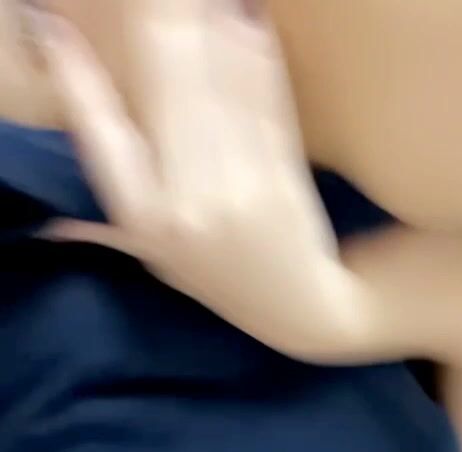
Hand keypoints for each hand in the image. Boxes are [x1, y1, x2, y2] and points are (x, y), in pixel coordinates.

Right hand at [33, 0, 370, 358]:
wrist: (302, 310)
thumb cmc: (220, 277)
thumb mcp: (154, 251)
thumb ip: (112, 203)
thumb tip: (59, 191)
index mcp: (143, 220)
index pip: (98, 133)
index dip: (78, 77)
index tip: (57, 32)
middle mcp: (184, 204)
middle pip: (163, 85)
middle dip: (156, 23)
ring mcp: (237, 191)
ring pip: (215, 81)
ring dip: (207, 24)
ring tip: (203, 1)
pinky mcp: (282, 178)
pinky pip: (263, 99)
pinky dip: (253, 54)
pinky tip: (246, 22)